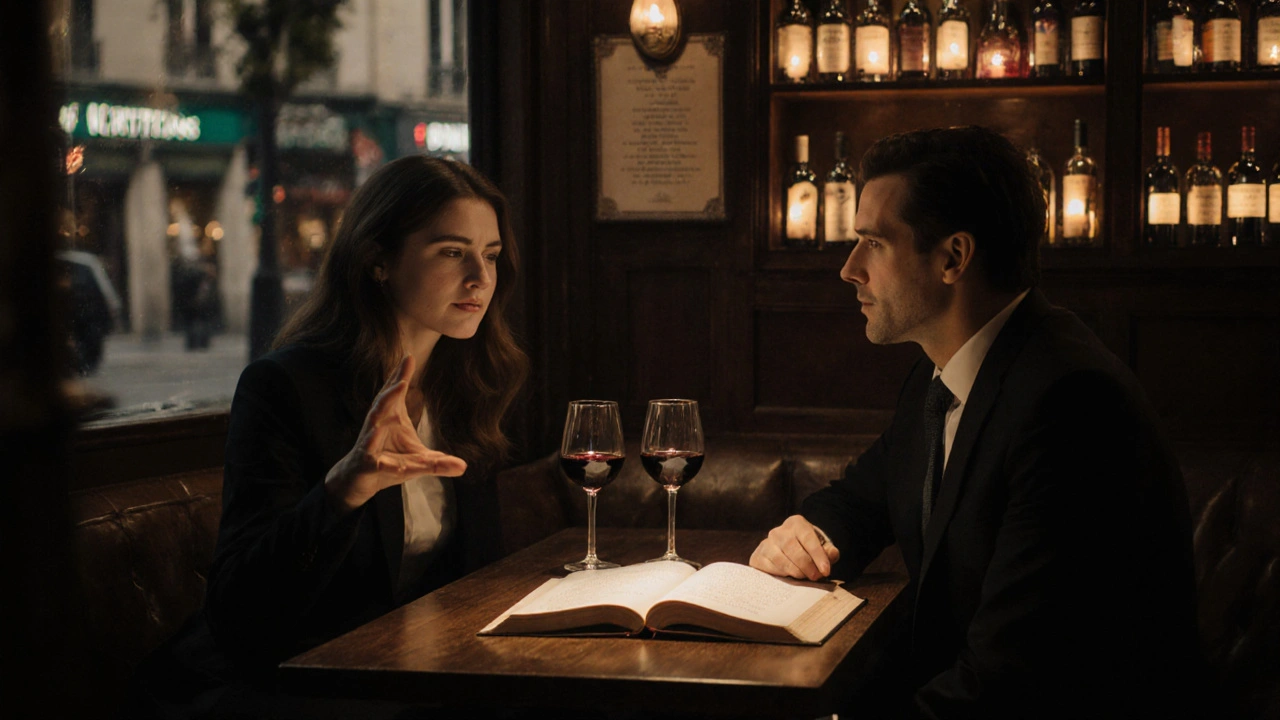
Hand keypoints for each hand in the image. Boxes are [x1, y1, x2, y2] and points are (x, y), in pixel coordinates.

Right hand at [323, 355, 467, 513]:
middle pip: (384, 402)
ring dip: (383, 409)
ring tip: (395, 393)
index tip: (409, 357)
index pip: (396, 394)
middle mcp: (378, 426)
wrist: (359, 480)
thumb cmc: (388, 462)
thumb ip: (439, 462)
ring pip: (374, 422)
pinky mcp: (365, 461)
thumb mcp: (418, 462)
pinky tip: (376, 438)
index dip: (401, 376)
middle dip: (393, 387)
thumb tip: (464, 466)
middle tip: (404, 372)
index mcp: (390, 418)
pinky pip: (371, 454)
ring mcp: (369, 442)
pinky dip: (373, 446)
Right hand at [749, 515, 839, 580]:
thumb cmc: (809, 550)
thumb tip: (831, 554)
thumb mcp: (823, 547)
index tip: (825, 571)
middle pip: (792, 548)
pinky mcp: (757, 556)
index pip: (808, 538)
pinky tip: (789, 576)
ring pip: (779, 558)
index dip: (818, 556)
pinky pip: (767, 567)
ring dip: (794, 571)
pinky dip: (780, 574)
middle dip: (806, 565)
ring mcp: (766, 543)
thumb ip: (829, 551)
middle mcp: (779, 531)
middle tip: (815, 576)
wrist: (790, 551)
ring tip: (804, 577)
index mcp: (796, 523)